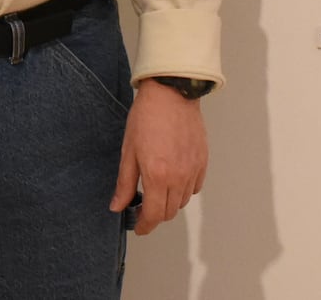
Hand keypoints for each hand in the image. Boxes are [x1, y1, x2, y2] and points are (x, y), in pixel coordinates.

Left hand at [109, 79, 207, 235]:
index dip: (144, 226)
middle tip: (143, 207)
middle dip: (155, 215)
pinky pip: (195, 187)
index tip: (138, 227)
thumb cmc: (146, 117)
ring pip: (182, 201)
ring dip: (169, 202)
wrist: (171, 92)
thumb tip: (118, 206)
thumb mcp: (128, 151)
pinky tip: (174, 178)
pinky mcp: (203, 161)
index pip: (153, 215)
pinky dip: (184, 189)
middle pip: (169, 212)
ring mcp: (193, 169)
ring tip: (158, 190)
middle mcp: (178, 177)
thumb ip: (125, 183)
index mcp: (157, 176)